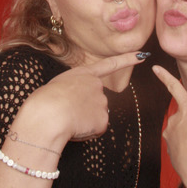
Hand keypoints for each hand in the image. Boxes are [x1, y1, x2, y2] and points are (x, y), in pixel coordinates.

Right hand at [15, 53, 140, 149]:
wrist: (48, 114)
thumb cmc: (44, 102)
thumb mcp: (57, 87)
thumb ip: (73, 92)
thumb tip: (82, 108)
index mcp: (82, 74)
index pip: (109, 65)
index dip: (127, 59)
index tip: (143, 54)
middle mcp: (96, 85)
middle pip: (96, 101)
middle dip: (85, 110)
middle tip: (66, 112)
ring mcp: (102, 102)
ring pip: (95, 117)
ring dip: (84, 122)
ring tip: (68, 119)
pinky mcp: (104, 119)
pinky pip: (96, 130)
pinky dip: (86, 132)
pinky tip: (75, 127)